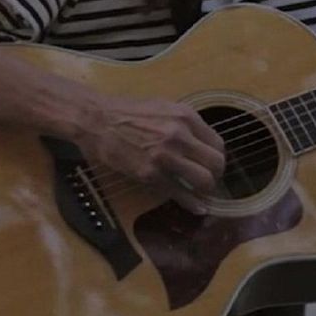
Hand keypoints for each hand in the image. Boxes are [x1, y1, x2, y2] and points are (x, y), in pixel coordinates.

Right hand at [75, 95, 225, 212]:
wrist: (97, 119)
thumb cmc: (127, 112)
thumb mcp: (163, 107)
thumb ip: (184, 124)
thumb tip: (200, 141)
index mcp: (185, 116)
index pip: (218, 143)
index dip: (217, 158)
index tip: (212, 165)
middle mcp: (180, 135)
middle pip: (216, 163)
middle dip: (216, 175)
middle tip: (210, 181)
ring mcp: (165, 156)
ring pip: (203, 180)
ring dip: (205, 190)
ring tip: (201, 192)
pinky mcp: (150, 174)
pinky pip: (179, 193)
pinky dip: (191, 204)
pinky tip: (197, 208)